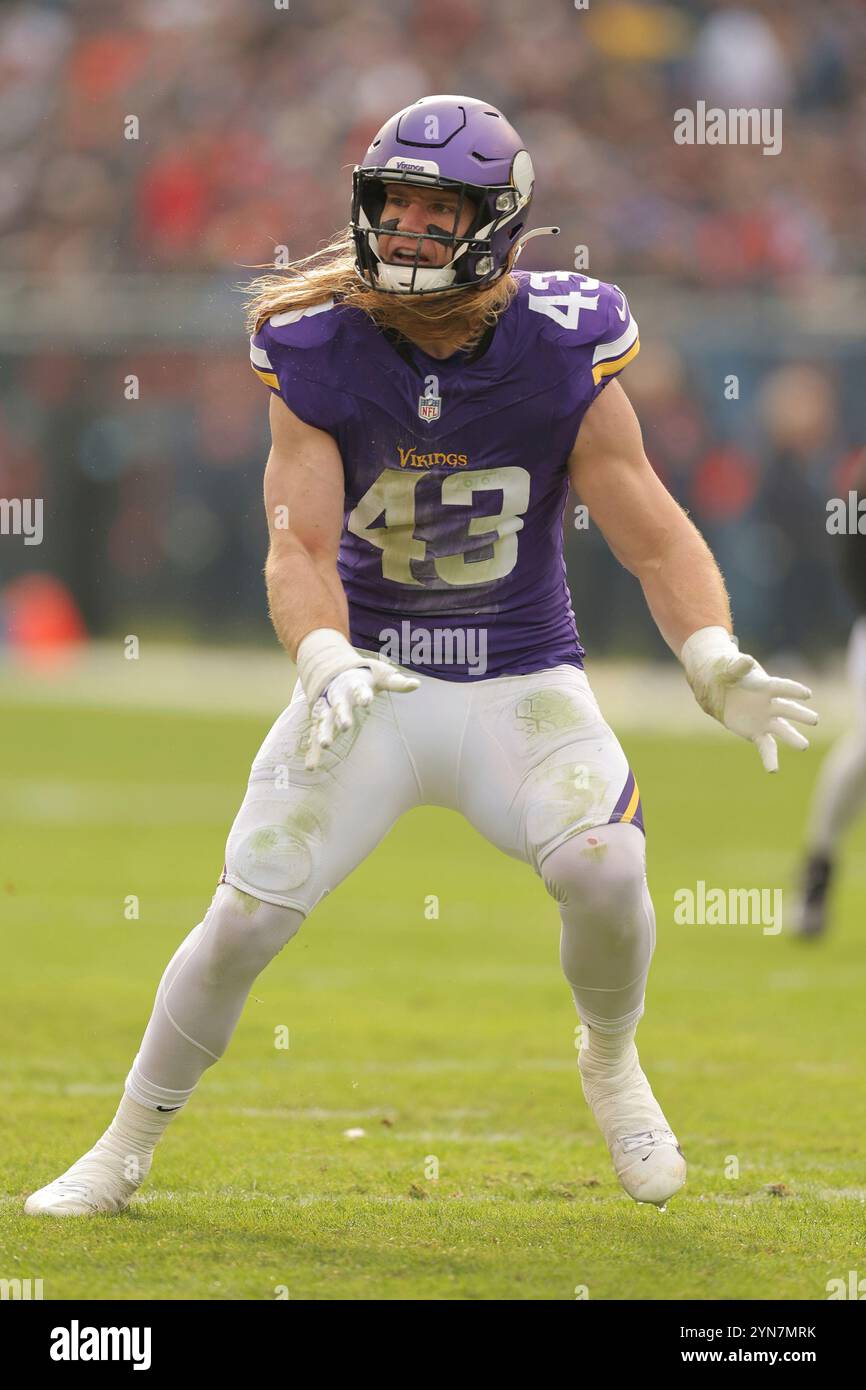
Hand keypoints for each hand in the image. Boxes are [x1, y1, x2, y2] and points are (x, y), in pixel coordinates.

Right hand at [305, 659, 418, 770]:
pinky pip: (314, 737)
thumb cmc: (364, 678)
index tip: (367, 700)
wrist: (334, 673)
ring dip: (324, 732)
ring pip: (324, 721)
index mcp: (353, 684)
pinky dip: (312, 751)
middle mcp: (338, 697)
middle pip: (339, 705)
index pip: (359, 689)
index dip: (363, 694)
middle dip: (342, 715)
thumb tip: (417, 684)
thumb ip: (396, 682)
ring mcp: (327, 709)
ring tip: (325, 745)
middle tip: (345, 726)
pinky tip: (312, 766)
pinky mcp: (320, 722)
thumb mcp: (380, 676)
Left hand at [681, 626, 817, 772]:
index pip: (782, 687)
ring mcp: (765, 719)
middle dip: (800, 715)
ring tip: (803, 746)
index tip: (807, 694)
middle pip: (788, 709)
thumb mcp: (729, 669)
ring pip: (783, 730)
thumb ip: (738, 667)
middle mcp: (770, 704)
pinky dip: (770, 758)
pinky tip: (773, 770)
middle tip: (814, 720)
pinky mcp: (757, 733)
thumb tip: (746, 659)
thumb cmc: (727, 674)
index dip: (793, 690)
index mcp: (765, 685)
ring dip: (793, 738)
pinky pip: (766, 746)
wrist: (720, 689)